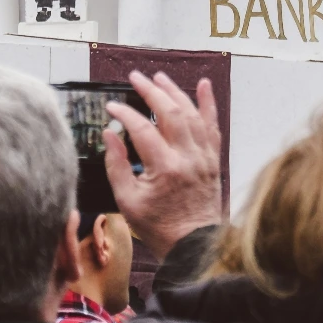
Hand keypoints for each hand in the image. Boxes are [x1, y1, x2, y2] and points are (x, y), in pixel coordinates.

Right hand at [105, 71, 222, 257]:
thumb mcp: (128, 201)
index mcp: (165, 168)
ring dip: (175, 92)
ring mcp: (204, 156)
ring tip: (159, 77)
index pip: (142, 129)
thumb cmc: (160, 227)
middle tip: (135, 78)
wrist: (194, 244)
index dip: (125, 113)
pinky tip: (203, 85)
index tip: (112, 107)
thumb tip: (110, 135)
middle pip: (170, 113)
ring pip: (192, 114)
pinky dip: (208, 103)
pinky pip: (212, 125)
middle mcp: (188, 157)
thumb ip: (117, 166)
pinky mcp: (213, 159)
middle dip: (151, 91)